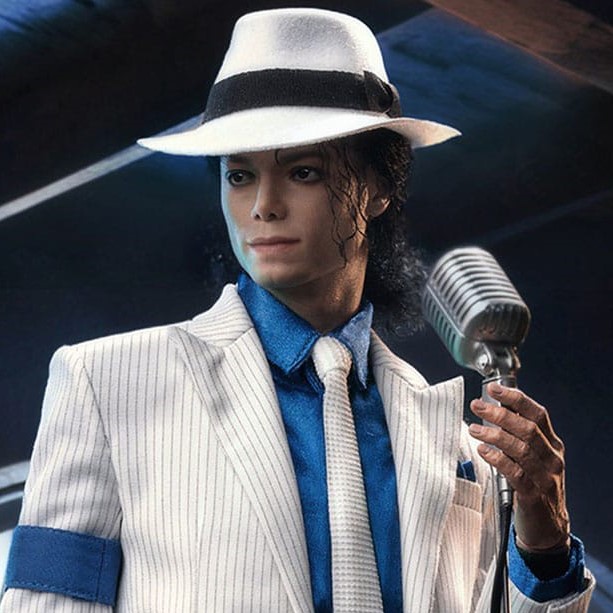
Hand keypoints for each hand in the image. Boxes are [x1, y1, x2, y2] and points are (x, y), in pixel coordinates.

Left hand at [469, 382, 570, 552]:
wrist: (548, 529)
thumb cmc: (533, 486)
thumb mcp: (532, 457)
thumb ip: (518, 436)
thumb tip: (494, 408)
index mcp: (552, 444)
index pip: (538, 414)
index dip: (516, 399)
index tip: (494, 389)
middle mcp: (552, 458)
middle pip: (528, 428)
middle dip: (500, 414)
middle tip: (477, 405)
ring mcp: (546, 477)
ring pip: (522, 449)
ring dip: (495, 435)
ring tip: (474, 429)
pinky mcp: (534, 496)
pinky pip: (516, 473)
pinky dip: (498, 459)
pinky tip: (483, 450)